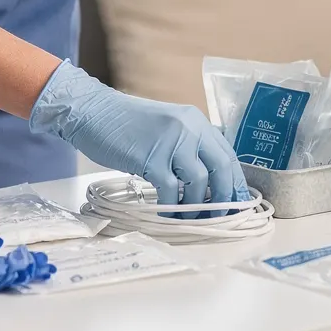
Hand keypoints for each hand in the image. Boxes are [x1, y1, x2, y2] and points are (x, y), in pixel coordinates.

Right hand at [28, 61, 244, 205]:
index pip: (227, 155)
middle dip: (225, 197)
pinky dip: (172, 207)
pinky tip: (167, 214)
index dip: (236, 182)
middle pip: (221, 168)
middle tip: (220, 217)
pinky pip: (171, 190)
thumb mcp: (166, 130)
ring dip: (196, 206)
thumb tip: (206, 183)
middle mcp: (189, 128)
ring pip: (199, 182)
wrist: (92, 112)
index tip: (238, 203)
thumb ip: (186, 147)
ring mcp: (171, 142)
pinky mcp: (151, 158)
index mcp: (195, 121)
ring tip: (187, 217)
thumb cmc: (125, 125)